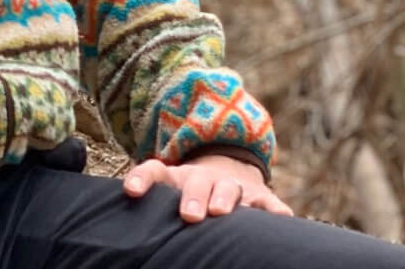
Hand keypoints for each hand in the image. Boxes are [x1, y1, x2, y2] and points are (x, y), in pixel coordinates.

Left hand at [123, 153, 293, 222]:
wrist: (228, 170)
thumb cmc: (191, 194)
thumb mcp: (171, 192)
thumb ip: (152, 208)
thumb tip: (123, 234)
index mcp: (178, 177)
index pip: (155, 170)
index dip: (141, 178)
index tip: (130, 191)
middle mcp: (206, 178)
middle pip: (197, 183)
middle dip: (193, 197)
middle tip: (189, 215)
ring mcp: (234, 186)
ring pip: (230, 188)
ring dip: (224, 198)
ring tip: (220, 211)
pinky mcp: (261, 197)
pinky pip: (270, 204)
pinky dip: (275, 211)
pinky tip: (280, 219)